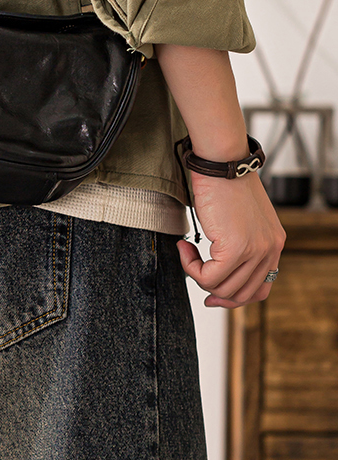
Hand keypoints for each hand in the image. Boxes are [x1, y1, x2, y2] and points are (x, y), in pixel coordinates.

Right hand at [177, 169, 285, 307]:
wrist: (221, 162)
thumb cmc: (226, 181)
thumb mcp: (244, 217)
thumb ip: (243, 242)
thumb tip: (223, 266)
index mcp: (274, 243)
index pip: (261, 288)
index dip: (236, 297)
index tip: (215, 293)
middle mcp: (269, 249)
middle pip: (241, 294)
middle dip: (215, 291)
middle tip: (195, 275)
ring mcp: (254, 250)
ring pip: (222, 287)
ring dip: (198, 274)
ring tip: (188, 251)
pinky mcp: (235, 248)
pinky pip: (208, 276)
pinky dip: (191, 267)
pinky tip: (184, 246)